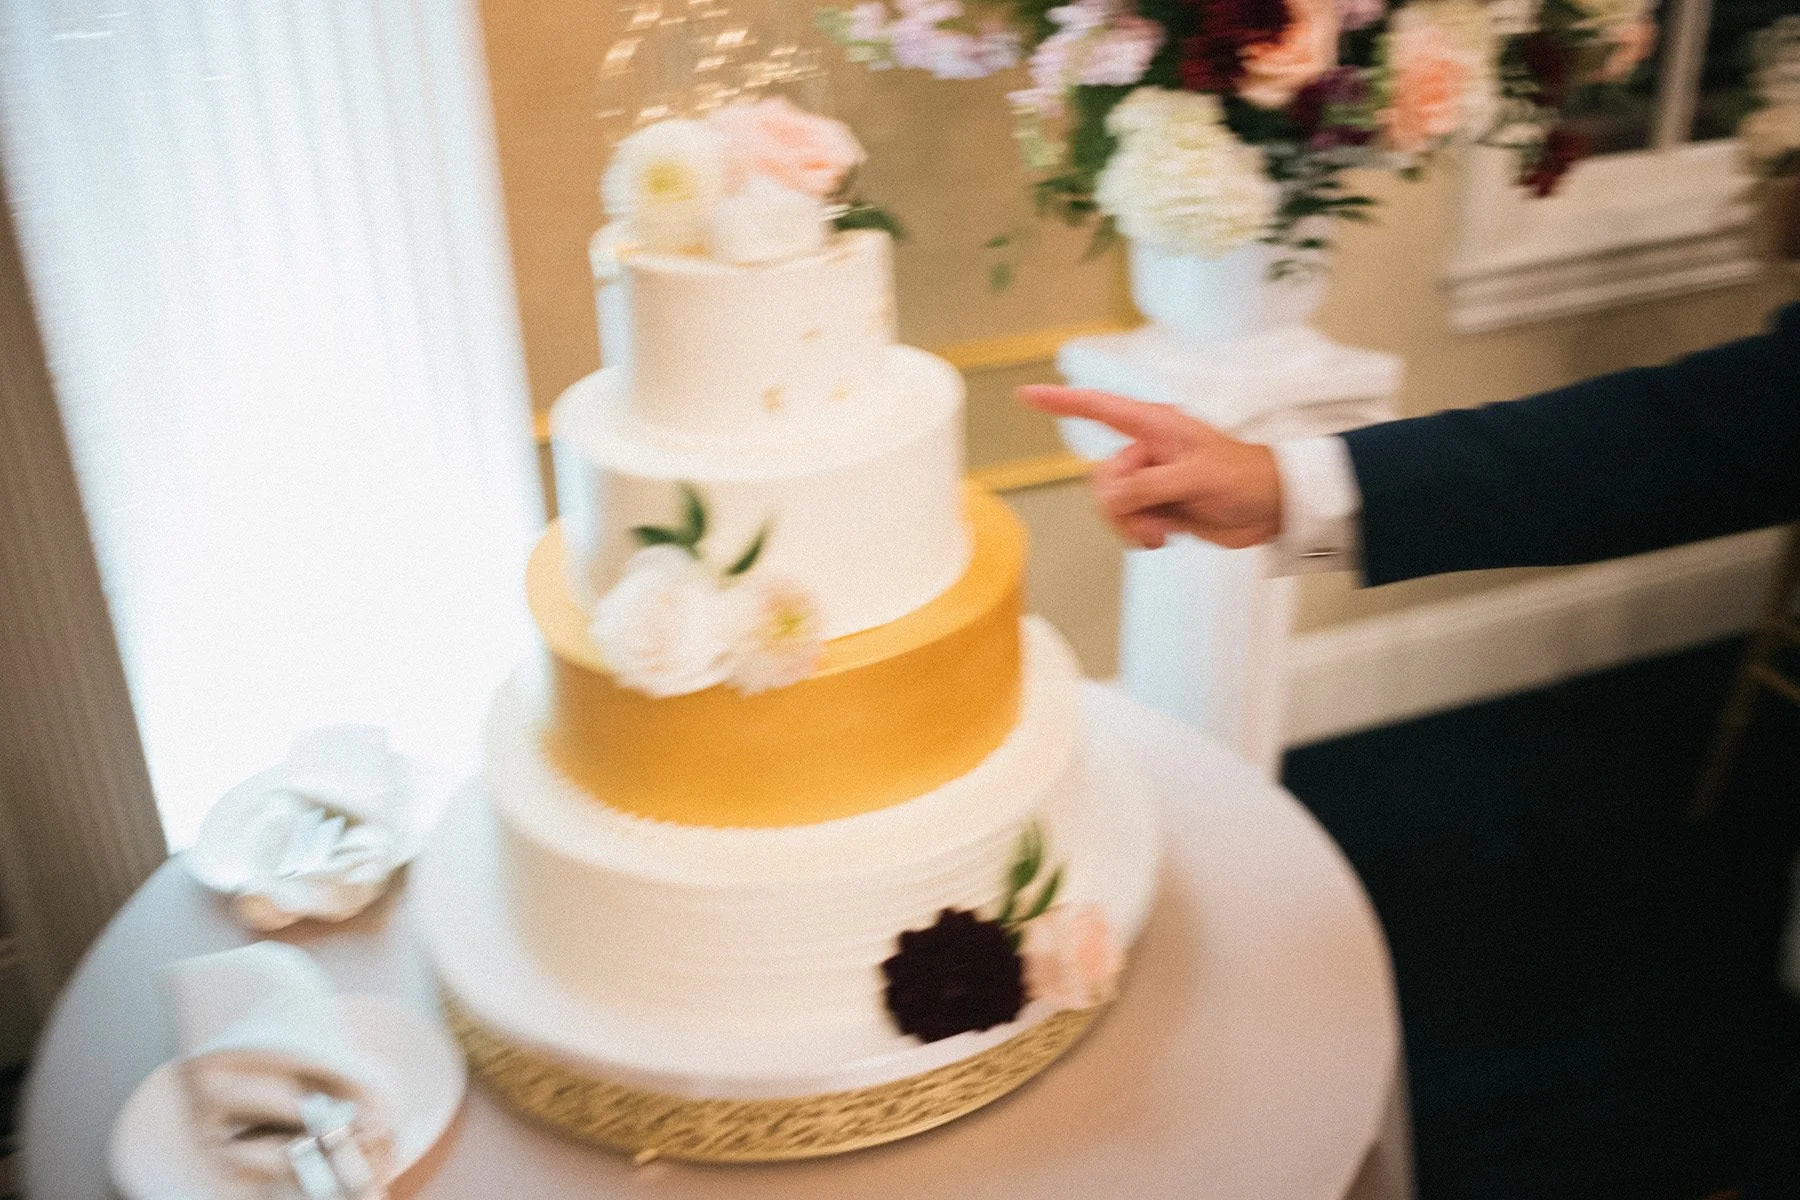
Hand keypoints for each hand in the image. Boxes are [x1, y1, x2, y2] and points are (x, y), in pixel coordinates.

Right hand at [1019, 385, 1281, 550]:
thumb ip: (1149, 485)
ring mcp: (1149, 480)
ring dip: (1132, 524)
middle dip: (1120, 506)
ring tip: (1164, 530)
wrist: (1270, 510)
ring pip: (1109, 505)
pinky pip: (1124, 522)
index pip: (1099, 408)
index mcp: (1155, 427)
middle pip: (1100, 478)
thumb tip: (1111, 497)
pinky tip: (1165, 536)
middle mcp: (1146, 451)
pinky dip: (1139, 534)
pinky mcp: (1155, 506)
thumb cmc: (1243, 478)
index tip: (1026, 395)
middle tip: (1155, 517)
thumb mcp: (1196, 478)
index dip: (1061, 401)